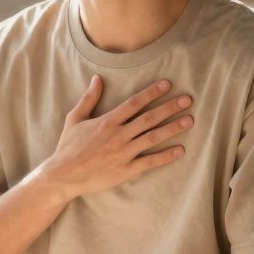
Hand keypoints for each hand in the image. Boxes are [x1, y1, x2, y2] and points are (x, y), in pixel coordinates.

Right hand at [38, 75, 193, 198]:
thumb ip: (88, 98)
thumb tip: (97, 78)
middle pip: (148, 118)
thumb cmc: (68, 147)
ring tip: (189, 120)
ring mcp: (123, 153)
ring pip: (152, 138)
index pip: (134, 103)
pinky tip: (180, 150)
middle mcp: (118, 135)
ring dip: (172, 128)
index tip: (167, 85)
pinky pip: (150, 162)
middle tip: (187, 100)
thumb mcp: (74, 119)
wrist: (63, 175)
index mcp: (107, 121)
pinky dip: (166, 156)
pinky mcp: (126, 170)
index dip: (151, 92)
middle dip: (169, 108)